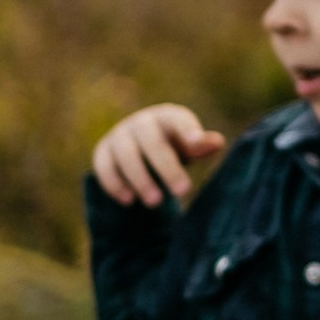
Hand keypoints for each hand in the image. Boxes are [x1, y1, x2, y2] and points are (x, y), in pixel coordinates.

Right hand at [92, 106, 226, 207]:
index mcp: (167, 117)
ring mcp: (119, 135)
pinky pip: (104, 166)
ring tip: (156, 203)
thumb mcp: (189, 146)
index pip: (178, 119)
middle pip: (152, 141)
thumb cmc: (173, 146)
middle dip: (167, 167)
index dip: (187, 129)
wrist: (139, 147)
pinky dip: (114, 184)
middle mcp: (141, 123)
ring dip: (140, 179)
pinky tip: (129, 201)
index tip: (197, 142)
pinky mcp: (102, 151)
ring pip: (126, 155)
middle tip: (183, 191)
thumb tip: (217, 142)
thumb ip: (201, 145)